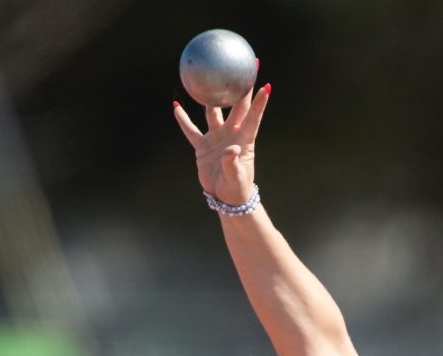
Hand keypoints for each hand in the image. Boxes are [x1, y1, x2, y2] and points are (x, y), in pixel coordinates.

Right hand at [173, 83, 270, 204]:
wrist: (225, 198)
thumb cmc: (236, 189)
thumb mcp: (236, 179)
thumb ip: (234, 165)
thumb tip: (232, 150)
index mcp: (244, 140)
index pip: (253, 117)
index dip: (259, 102)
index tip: (266, 85)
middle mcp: (232, 134)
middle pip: (237, 106)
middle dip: (242, 88)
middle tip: (244, 69)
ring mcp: (217, 138)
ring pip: (213, 112)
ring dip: (211, 97)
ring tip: (208, 79)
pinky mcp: (203, 146)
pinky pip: (191, 130)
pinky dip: (184, 119)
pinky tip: (177, 106)